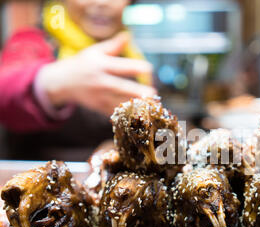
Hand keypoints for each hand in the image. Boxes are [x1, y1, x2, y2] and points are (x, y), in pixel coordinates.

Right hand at [37, 32, 155, 115]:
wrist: (62, 82)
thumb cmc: (83, 64)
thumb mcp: (95, 52)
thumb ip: (113, 46)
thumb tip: (128, 35)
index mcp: (101, 66)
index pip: (122, 67)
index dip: (137, 68)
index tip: (149, 69)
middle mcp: (100, 82)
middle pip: (121, 88)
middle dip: (138, 92)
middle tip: (153, 93)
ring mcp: (99, 97)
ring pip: (120, 103)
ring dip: (136, 105)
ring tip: (150, 104)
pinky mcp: (99, 108)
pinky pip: (116, 112)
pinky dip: (128, 114)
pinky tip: (140, 113)